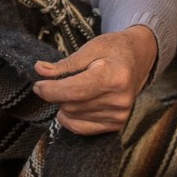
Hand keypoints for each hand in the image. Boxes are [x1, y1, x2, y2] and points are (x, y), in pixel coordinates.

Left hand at [31, 26, 157, 134]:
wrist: (139, 58)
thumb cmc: (113, 50)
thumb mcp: (90, 48)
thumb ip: (65, 64)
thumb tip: (40, 70)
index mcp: (113, 76)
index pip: (74, 91)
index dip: (50, 90)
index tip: (38, 85)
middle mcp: (119, 100)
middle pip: (71, 105)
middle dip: (56, 94)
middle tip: (57, 81)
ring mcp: (119, 115)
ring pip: (72, 117)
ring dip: (64, 104)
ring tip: (75, 88)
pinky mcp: (116, 125)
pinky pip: (81, 128)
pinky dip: (70, 117)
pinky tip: (73, 104)